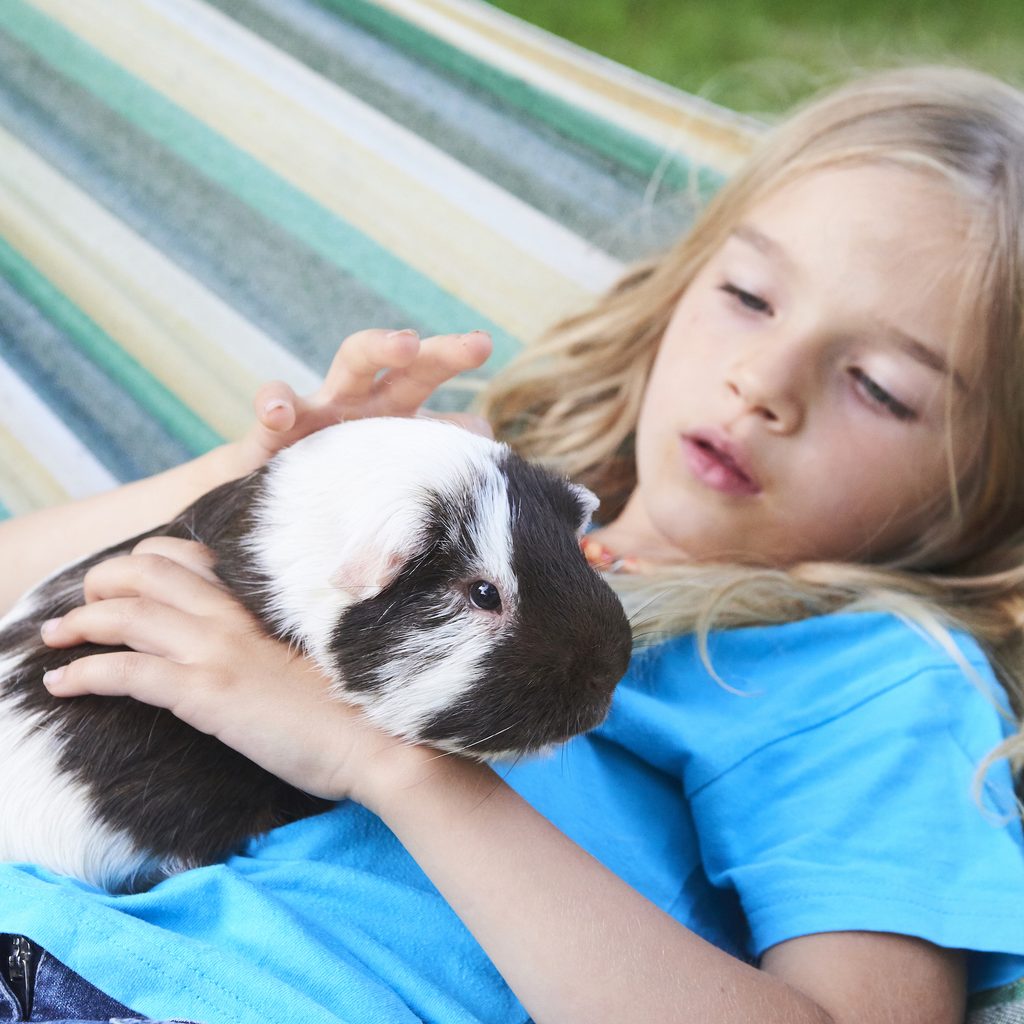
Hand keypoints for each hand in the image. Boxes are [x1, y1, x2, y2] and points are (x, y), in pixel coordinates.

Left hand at [38, 537, 426, 804]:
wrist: (380, 737)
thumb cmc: (357, 704)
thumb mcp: (316, 652)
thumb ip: (277, 637)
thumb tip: (255, 648)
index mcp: (258, 602)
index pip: (187, 555)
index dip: (146, 561)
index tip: (127, 581)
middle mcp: (232, 616)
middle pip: (146, 572)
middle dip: (102, 582)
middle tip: (82, 606)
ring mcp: (218, 650)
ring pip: (126, 614)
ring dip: (78, 623)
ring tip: (53, 638)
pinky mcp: (207, 693)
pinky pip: (126, 672)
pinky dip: (84, 672)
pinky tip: (61, 683)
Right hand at [237, 328, 492, 470]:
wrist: (267, 512)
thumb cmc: (337, 491)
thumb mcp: (388, 479)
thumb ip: (433, 458)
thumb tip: (487, 442)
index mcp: (395, 412)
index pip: (431, 377)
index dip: (456, 356)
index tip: (483, 343)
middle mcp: (364, 403)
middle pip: (406, 363)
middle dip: (439, 350)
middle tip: (475, 345)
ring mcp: (320, 411)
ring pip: (351, 363)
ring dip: (378, 348)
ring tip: (406, 343)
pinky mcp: (271, 433)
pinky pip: (273, 406)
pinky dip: (274, 402)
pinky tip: (277, 412)